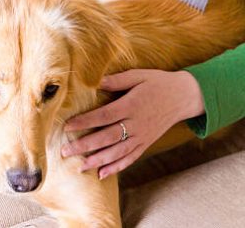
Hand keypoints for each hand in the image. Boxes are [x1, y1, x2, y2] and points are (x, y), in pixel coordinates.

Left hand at [61, 69, 203, 178]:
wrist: (184, 96)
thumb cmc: (158, 82)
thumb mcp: (138, 75)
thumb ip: (117, 80)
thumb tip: (96, 81)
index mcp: (131, 105)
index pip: (103, 116)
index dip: (85, 122)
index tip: (67, 126)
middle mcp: (136, 124)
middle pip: (107, 137)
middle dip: (85, 145)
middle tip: (65, 151)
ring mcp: (142, 136)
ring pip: (117, 152)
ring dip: (97, 160)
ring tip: (80, 166)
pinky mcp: (147, 143)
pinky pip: (131, 158)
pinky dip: (117, 167)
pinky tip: (103, 174)